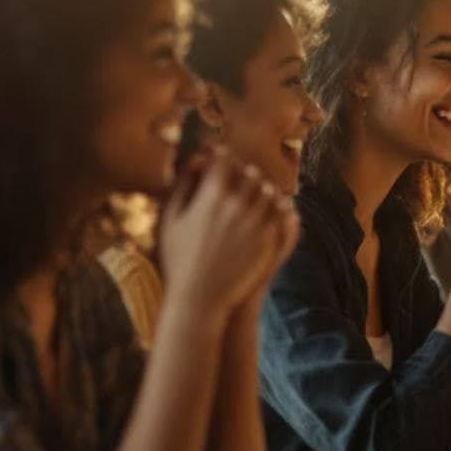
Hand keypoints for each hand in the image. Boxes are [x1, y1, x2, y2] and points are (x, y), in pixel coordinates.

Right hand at [159, 150, 294, 314]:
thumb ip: (183, 184)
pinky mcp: (269, 239)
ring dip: (260, 188)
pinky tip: (266, 208)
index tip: (219, 154)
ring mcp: (257, 222)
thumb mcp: (171, 218)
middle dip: (242, 170)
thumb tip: (198, 158)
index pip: (223, 161)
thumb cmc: (178, 257)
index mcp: (211, 196)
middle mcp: (238, 205)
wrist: (200, 296)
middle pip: (250, 174)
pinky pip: (279, 213)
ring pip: (268, 192)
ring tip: (253, 189)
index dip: (221, 154)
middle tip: (238, 171)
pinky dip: (274, 206)